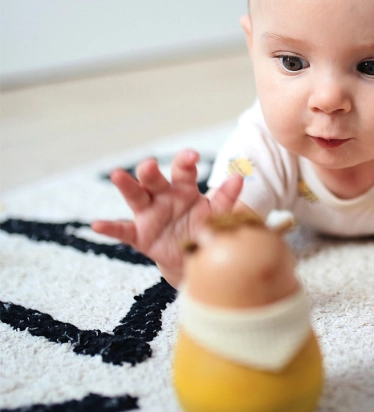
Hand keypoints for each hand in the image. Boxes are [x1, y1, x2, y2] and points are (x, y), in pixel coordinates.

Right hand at [92, 149, 242, 286]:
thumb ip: (226, 197)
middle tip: (149, 164)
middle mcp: (163, 197)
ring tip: (117, 175)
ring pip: (136, 197)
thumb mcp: (218, 213)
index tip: (192, 156)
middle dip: (150, 171)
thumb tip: (239, 177)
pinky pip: (122, 230)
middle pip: (154, 180)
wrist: (193, 255)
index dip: (186, 162)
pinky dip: (110, 228)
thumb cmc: (204, 226)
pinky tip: (97, 224)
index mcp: (184, 188)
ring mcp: (149, 215)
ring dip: (127, 186)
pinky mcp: (139, 234)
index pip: (183, 171)